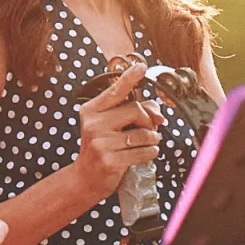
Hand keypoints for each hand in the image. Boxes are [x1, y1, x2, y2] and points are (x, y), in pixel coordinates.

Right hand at [69, 63, 163, 204]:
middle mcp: (93, 124)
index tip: (141, 67)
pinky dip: (150, 152)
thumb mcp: (111, 125)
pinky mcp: (110, 160)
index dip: (129, 78)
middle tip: (148, 128)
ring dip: (152, 139)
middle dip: (148, 120)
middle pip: (135, 110)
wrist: (86, 177)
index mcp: (91, 110)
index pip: (115, 91)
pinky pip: (144, 151)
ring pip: (143, 133)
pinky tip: (144, 154)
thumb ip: (133, 112)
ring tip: (145, 143)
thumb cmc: (102, 147)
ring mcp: (100, 143)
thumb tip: (158, 113)